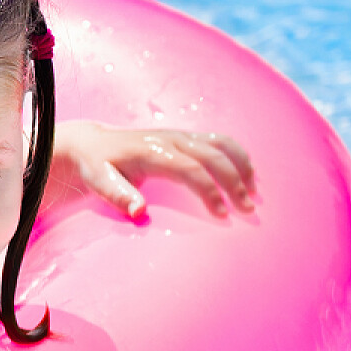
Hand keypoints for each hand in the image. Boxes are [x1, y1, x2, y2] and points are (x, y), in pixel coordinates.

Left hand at [50, 120, 254, 219]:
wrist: (95, 144)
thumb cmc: (98, 167)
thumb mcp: (99, 182)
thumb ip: (119, 196)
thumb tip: (140, 213)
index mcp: (154, 151)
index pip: (191, 169)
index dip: (210, 191)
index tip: (223, 215)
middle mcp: (172, 139)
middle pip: (214, 155)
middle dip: (235, 181)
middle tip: (247, 210)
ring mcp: (181, 135)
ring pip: (222, 143)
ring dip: (242, 165)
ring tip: (255, 192)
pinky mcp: (186, 137)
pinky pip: (219, 141)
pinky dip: (237, 155)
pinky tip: (247, 175)